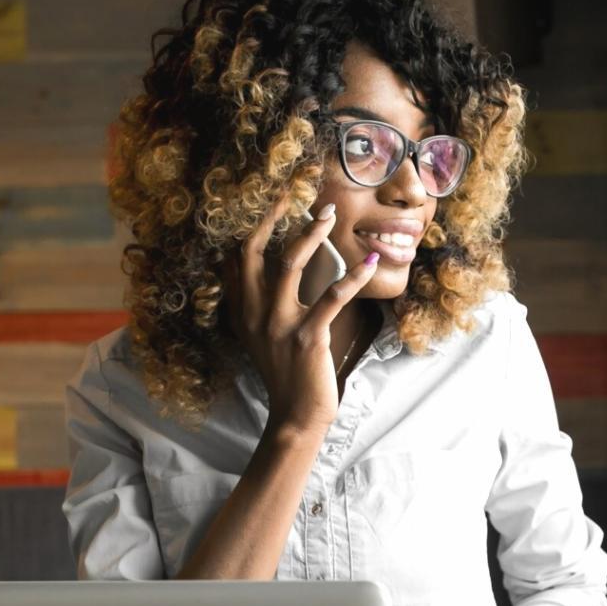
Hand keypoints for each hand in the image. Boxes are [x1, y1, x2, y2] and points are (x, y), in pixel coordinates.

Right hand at [222, 194, 380, 437]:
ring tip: (329, 214)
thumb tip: (277, 265)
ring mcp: (279, 325)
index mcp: (242, 310)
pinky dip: (354, 276)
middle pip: (253, 249)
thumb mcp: (263, 335)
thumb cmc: (286, 372)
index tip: (271, 199)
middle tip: (294, 191)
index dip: (252, 224)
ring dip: (311, 233)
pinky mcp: (307, 338)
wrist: (295, 414)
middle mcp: (254, 313)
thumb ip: (262, 303)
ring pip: (290, 263)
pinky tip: (370, 261)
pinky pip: (333, 297)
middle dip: (272, 214)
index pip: (236, 256)